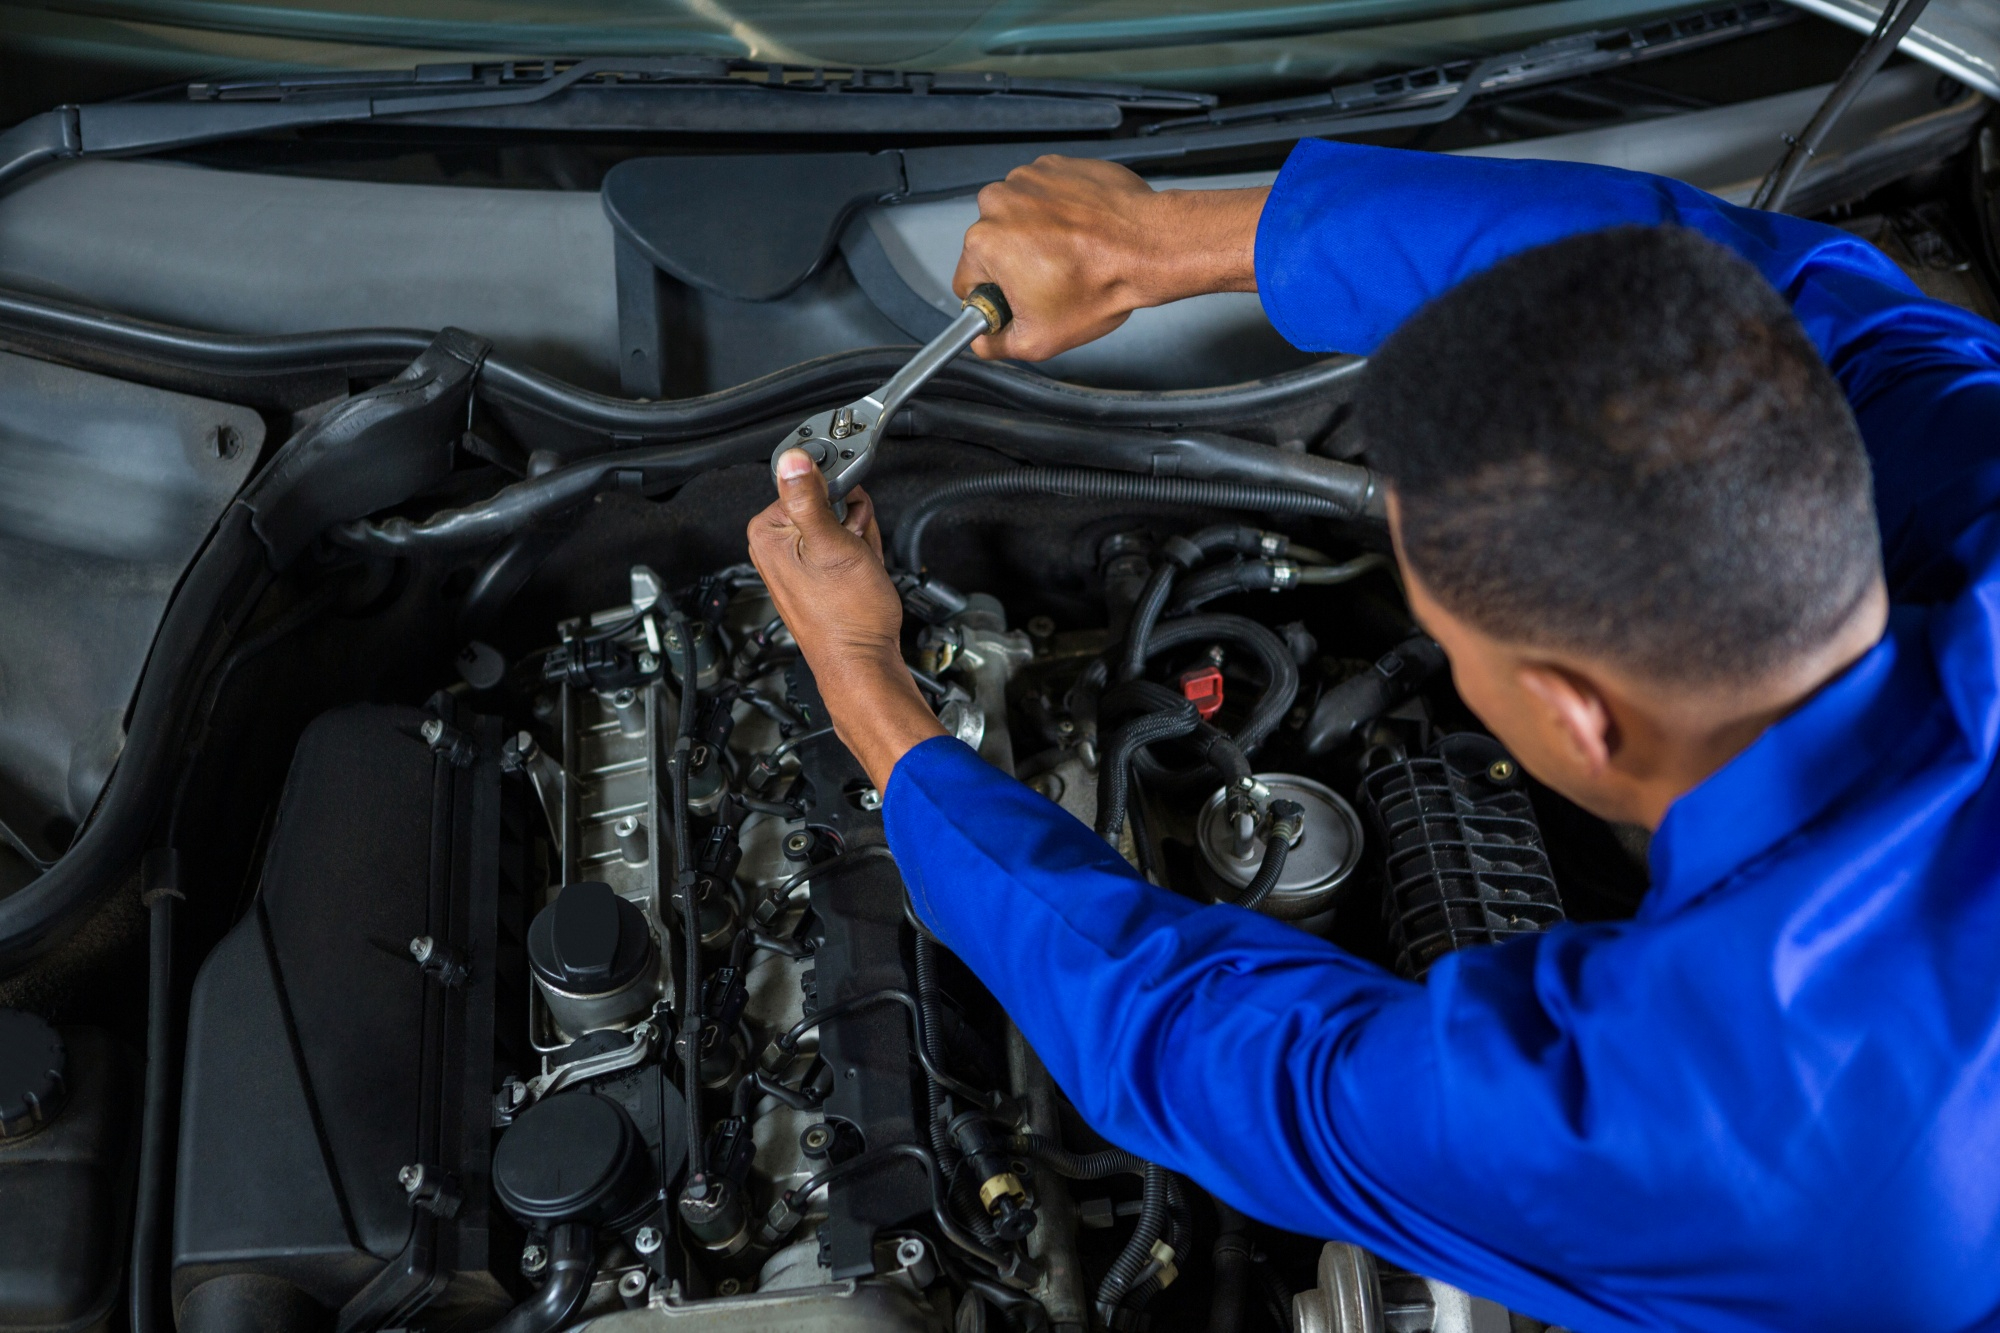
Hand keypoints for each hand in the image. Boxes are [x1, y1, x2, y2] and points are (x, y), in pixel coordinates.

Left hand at [745, 449, 944, 790]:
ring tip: (858, 569)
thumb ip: (810, 497)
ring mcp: (796, 562)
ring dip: (859, 541)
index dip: (840, 498)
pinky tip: (860, 575)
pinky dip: (859, 556)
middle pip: (826, 501)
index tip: (848, 520)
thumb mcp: (831, 544)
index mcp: (767, 532)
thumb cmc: (848, 616)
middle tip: (854, 552)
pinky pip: (844, 546)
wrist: (864, 663)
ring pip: (840, 523)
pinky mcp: (815, 575)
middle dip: (851, 522)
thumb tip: (792, 458)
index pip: (810, 482)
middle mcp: (776, 545)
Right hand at [952, 155, 1267, 361]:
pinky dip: (1058, 212)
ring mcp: (1028, 179)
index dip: (994, 299)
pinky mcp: (1055, 166)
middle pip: (992, 246)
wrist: (1148, 246)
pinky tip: (1080, 232)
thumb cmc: (1100, 284)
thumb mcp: (1039, 340)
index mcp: (984, 242)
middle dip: (1016, 265)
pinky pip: (1044, 195)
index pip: (968, 281)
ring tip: (1070, 255)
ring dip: (1036, 235)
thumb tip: (983, 341)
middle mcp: (998, 202)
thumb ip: (997, 345)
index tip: (1018, 301)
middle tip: (1053, 279)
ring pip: (1017, 219)